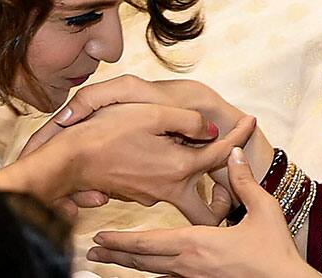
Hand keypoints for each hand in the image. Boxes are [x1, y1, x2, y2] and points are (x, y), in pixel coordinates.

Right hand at [20, 75, 276, 207]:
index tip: (252, 121)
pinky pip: (163, 190)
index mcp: (179, 168)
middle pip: (209, 207)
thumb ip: (187, 121)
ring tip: (197, 152)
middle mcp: (169, 189)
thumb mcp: (152, 115)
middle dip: (225, 194)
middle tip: (233, 170)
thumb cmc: (108, 133)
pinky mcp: (136, 195)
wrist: (69, 159)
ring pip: (184, 196)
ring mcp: (152, 196)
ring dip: (195, 179)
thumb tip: (211, 130)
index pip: (221, 153)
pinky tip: (162, 155)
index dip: (240, 134)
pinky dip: (170, 177)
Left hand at [88, 147, 321, 277]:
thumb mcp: (263, 209)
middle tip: (93, 248)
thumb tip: (233, 152)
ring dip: (129, 265)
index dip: (123, 240)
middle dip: (117, 253)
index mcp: (197, 244)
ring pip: (154, 273)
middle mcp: (189, 265)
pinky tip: (149, 274)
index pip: (149, 243)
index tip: (101, 235)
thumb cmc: (275, 252)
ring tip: (107, 260)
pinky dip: (153, 276)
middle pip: (144, 260)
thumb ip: (243, 181)